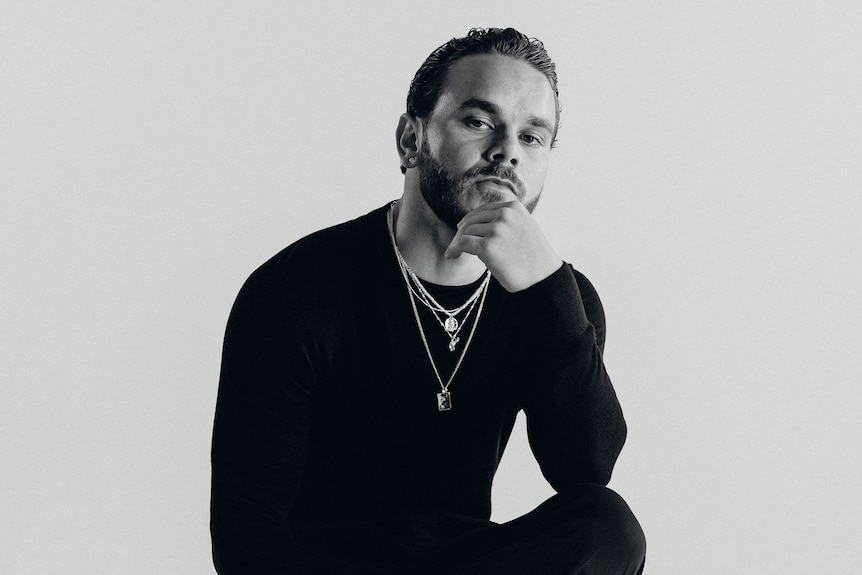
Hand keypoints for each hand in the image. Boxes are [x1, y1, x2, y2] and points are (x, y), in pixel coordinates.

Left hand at [445, 201, 561, 292]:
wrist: (544, 278)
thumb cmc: (534, 258)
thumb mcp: (524, 228)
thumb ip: (506, 221)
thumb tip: (478, 224)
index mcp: (514, 207)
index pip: (484, 210)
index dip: (471, 220)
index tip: (462, 229)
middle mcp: (505, 214)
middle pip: (472, 220)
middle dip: (462, 232)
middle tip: (457, 245)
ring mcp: (497, 230)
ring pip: (466, 232)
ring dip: (458, 243)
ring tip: (455, 253)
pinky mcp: (488, 246)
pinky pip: (463, 244)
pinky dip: (454, 249)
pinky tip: (452, 256)